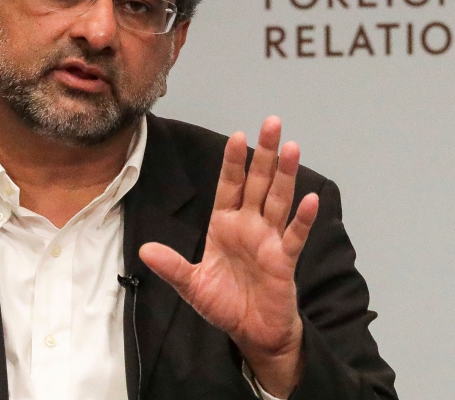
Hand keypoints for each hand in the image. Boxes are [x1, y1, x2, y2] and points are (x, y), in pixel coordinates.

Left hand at [139, 116, 317, 396]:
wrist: (251, 332)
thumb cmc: (224, 304)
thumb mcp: (191, 284)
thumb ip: (172, 266)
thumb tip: (144, 250)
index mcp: (225, 225)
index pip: (229, 186)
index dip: (233, 162)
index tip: (237, 136)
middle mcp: (249, 226)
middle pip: (258, 183)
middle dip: (264, 154)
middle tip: (272, 123)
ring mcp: (269, 240)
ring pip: (278, 200)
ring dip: (285, 175)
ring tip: (292, 147)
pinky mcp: (284, 261)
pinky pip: (294, 236)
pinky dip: (302, 219)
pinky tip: (309, 199)